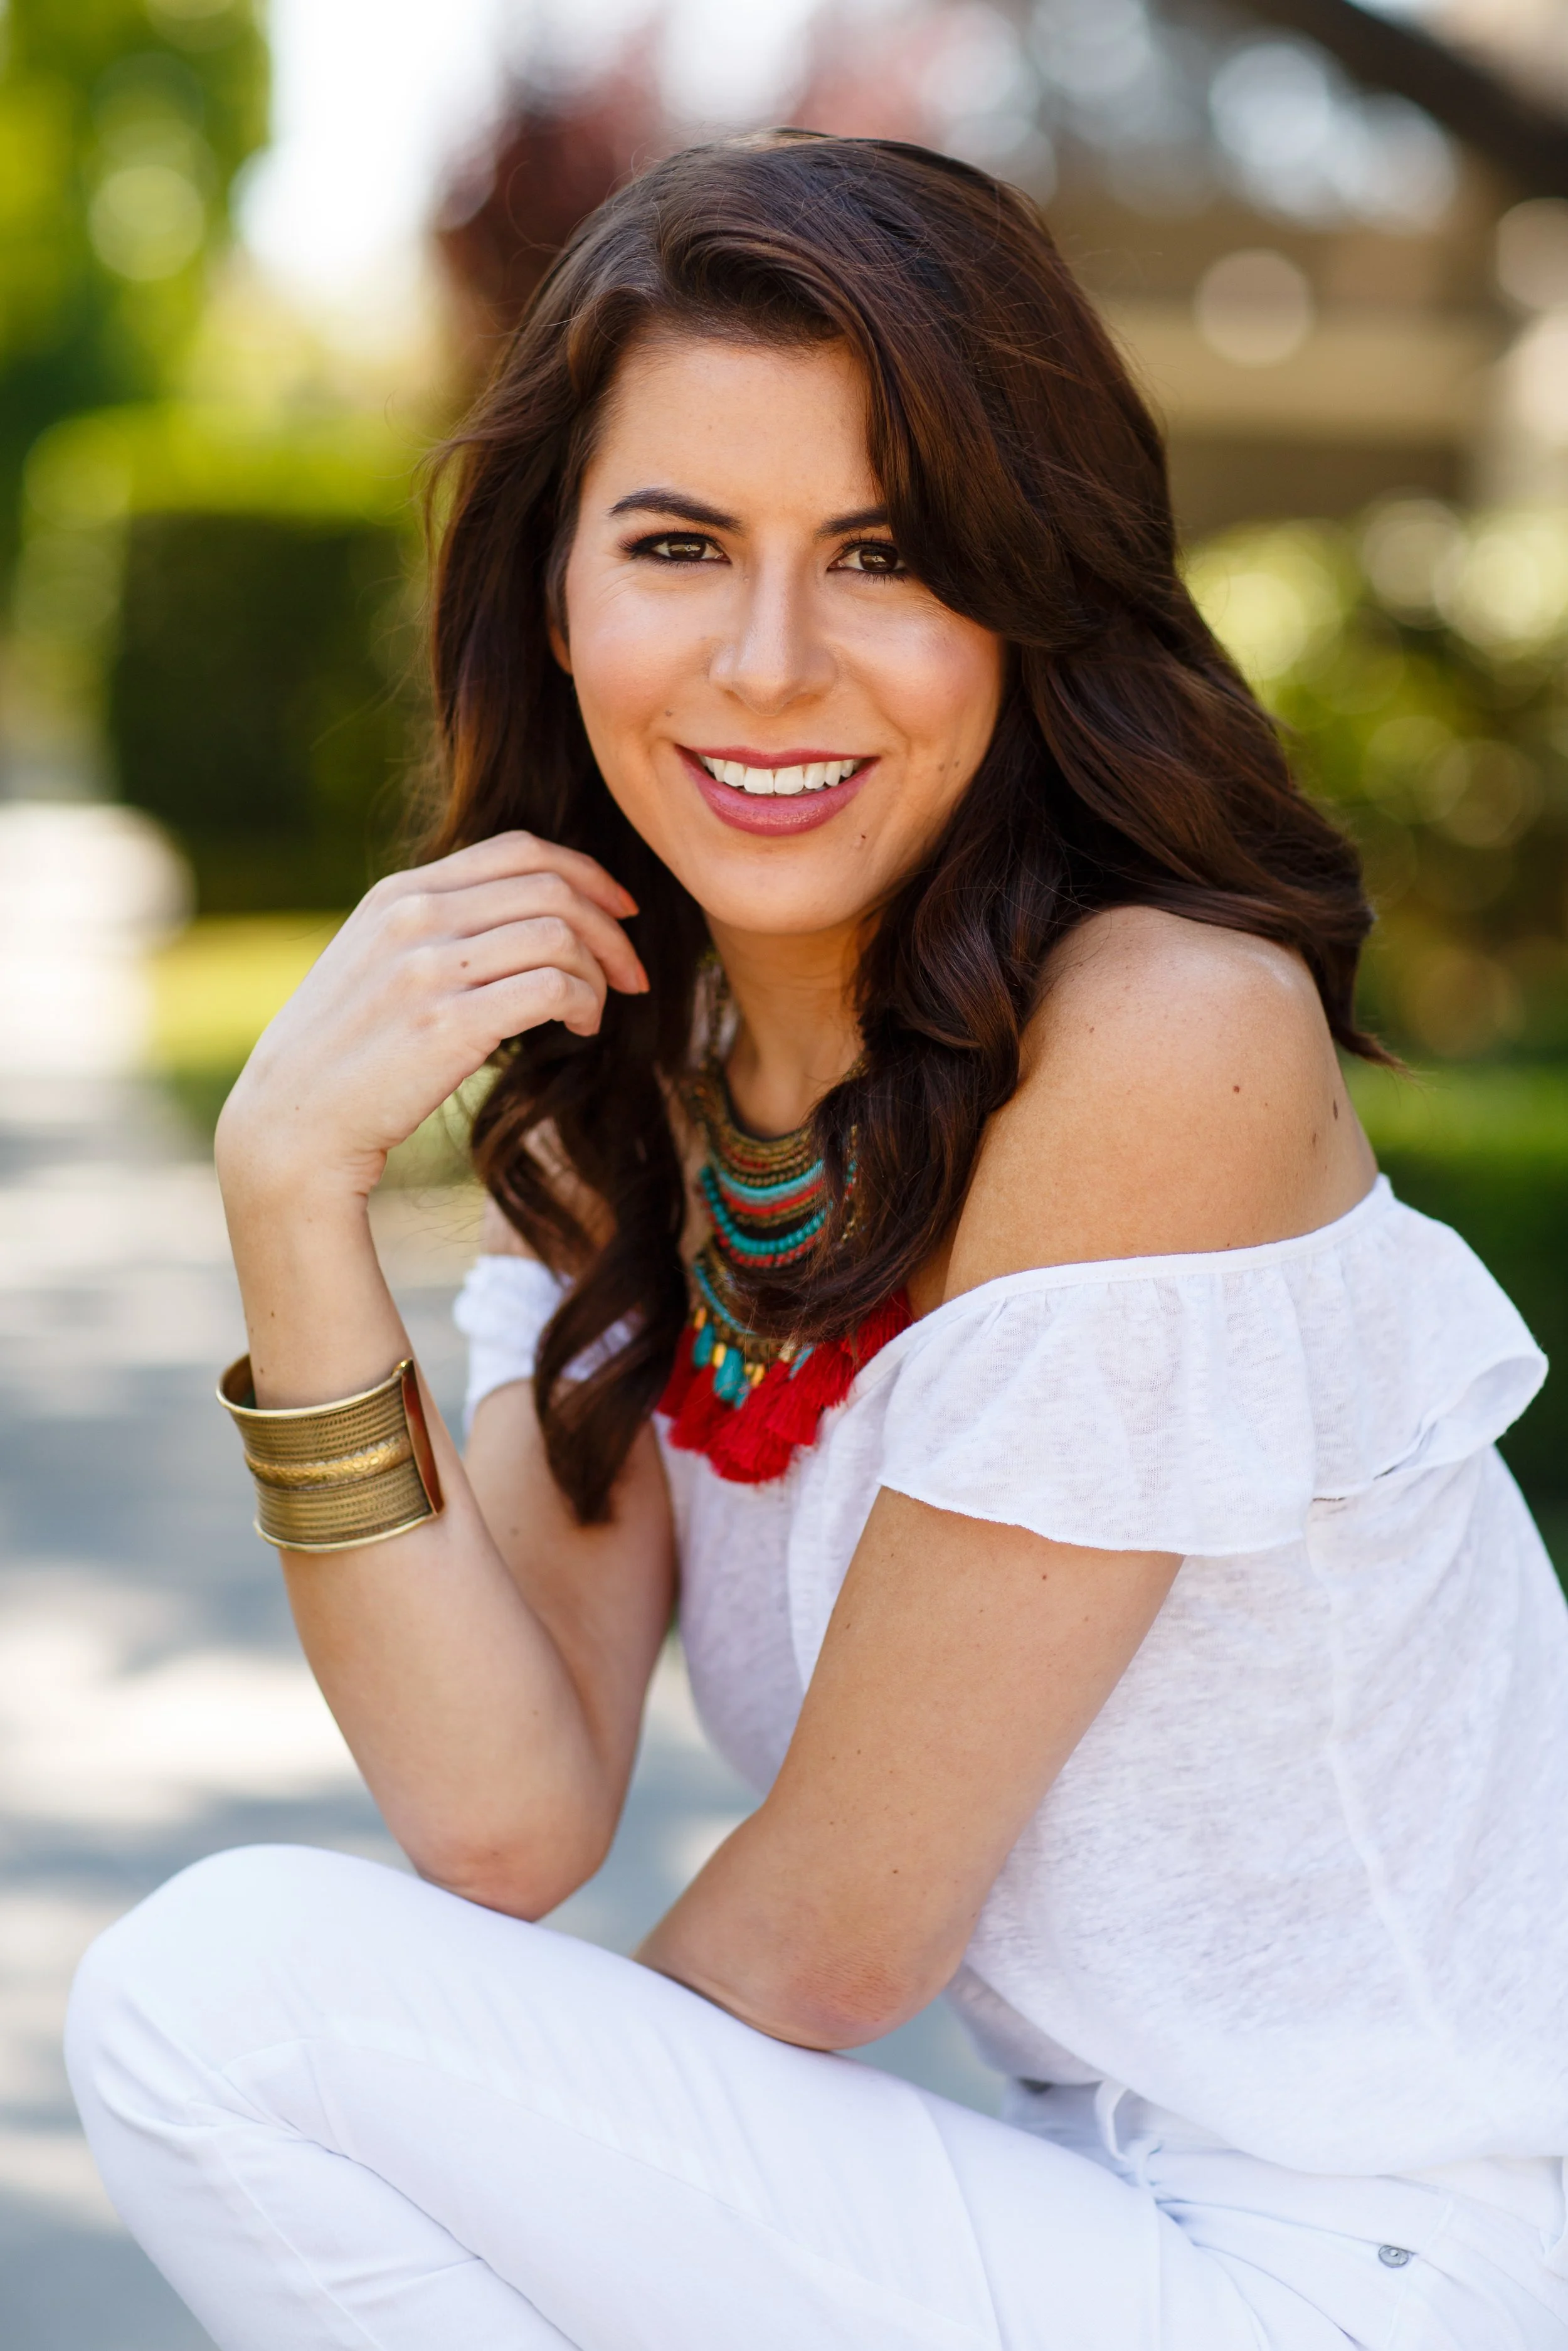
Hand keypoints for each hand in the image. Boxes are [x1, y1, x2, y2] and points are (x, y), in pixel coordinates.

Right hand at [215, 832, 647, 1205]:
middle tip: (632, 973)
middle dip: (611, 927)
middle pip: (552, 888)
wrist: (293, 1123)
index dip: (588, 874)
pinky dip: (584, 1003)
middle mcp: (414, 917)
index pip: (521, 850)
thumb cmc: (347, 1053)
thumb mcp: (377, 963)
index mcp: (400, 894)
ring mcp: (428, 968)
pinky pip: (552, 986)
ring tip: (595, 1010)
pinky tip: (579, 1029)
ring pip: (560, 934)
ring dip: (600, 972)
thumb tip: (521, 918)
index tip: (622, 911)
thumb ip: (436, 928)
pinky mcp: (448, 1023)